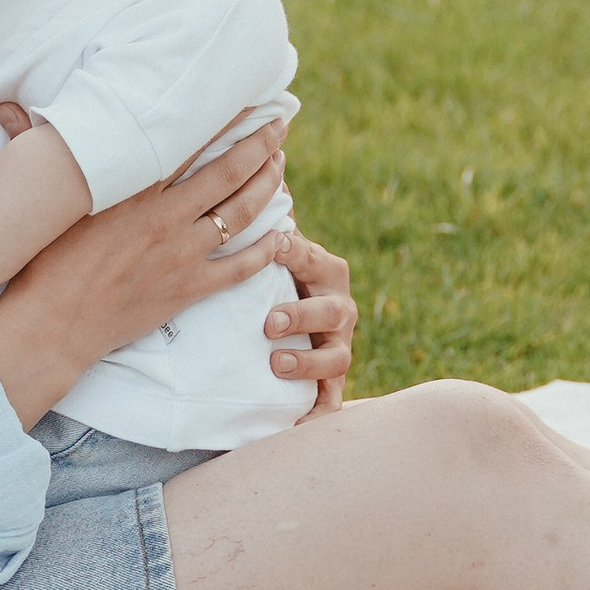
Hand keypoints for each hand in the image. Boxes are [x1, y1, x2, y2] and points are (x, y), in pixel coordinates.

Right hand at [0, 126, 288, 432]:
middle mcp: (163, 216)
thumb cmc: (39, 263)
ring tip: (280, 164)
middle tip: (280, 123)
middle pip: (227, 172)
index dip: (220, 119)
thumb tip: (7, 106)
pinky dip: (266, 249)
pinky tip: (282, 233)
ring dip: (267, 186)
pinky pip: (239, 267)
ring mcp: (179, 254)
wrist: (50, 328)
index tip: (243, 99)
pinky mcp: (187, 290)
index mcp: (131, 189)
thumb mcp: (41, 203)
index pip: (187, 142)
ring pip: (239, 213)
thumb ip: (31, 148)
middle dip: (259, 144)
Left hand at [263, 228, 355, 416]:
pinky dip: (318, 415)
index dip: (298, 253)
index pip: (314, 258)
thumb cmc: (271, 274)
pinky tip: (297, 428)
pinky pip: (330, 401)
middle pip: (332, 310)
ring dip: (308, 361)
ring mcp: (339, 345)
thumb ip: (261, 214)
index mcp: (324, 269)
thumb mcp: (267, 246)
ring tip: (276, 363)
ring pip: (336, 356)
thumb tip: (249, 161)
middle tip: (268, 322)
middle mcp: (339, 307)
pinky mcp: (331, 382)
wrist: (287, 322)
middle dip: (302, 314)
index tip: (275, 245)